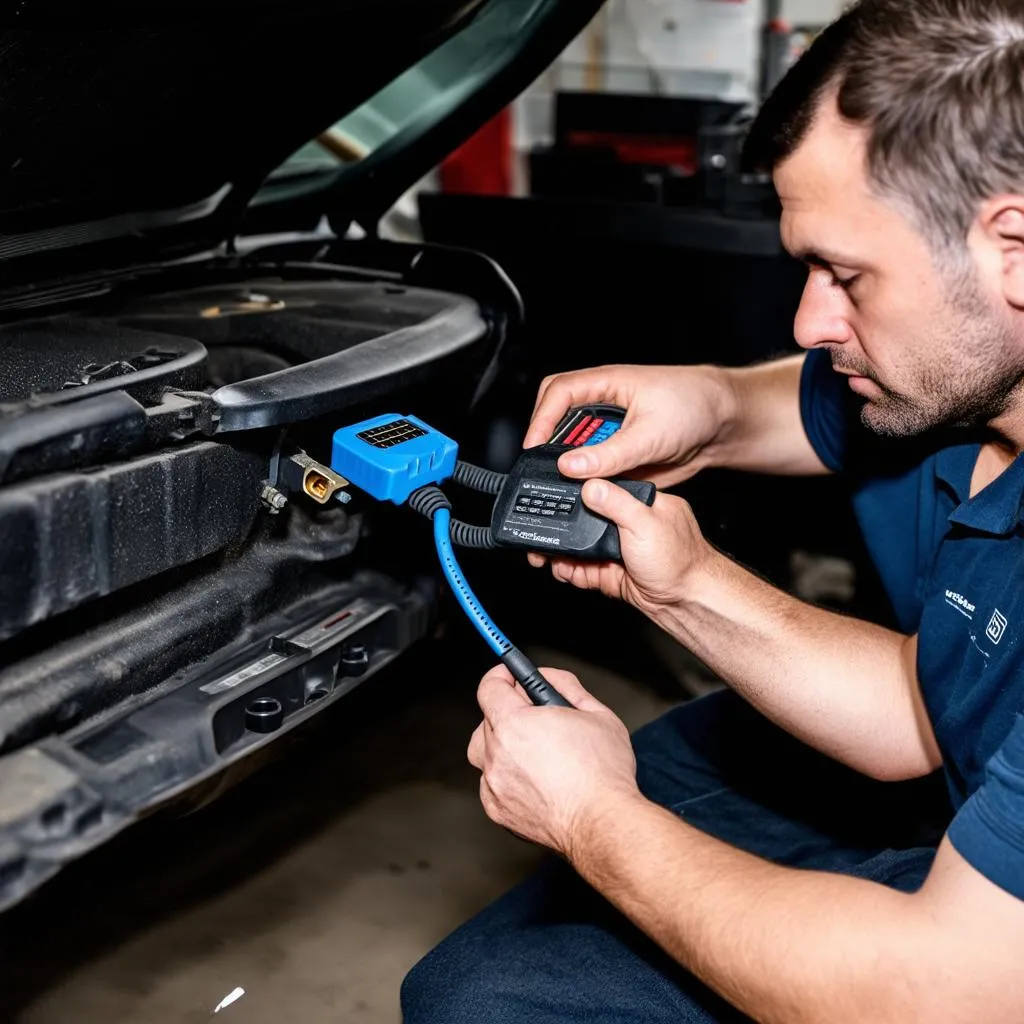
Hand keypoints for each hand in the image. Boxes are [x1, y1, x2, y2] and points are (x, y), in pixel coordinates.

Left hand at [467, 666, 640, 859]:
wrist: (603, 824)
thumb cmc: (604, 774)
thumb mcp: (596, 713)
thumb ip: (565, 686)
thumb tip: (547, 677)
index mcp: (515, 724)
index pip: (489, 688)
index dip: (501, 676)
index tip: (510, 675)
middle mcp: (497, 754)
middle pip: (486, 720)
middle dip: (508, 711)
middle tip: (533, 715)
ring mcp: (494, 785)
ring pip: (485, 753)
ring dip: (503, 744)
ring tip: (534, 749)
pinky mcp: (497, 810)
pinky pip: (492, 783)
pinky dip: (507, 776)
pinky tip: (535, 778)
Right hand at [523, 364, 734, 487]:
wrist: (724, 425)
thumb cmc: (694, 405)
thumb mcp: (650, 433)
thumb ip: (610, 453)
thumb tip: (570, 465)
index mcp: (605, 384)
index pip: (558, 393)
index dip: (541, 419)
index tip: (534, 446)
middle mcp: (602, 407)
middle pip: (559, 423)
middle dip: (549, 446)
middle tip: (546, 471)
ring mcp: (609, 433)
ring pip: (575, 450)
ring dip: (571, 467)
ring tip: (571, 485)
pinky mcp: (618, 457)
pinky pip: (593, 470)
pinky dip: (589, 482)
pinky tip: (592, 492)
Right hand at [540, 481, 711, 615]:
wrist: (684, 601)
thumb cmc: (679, 560)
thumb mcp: (646, 523)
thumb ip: (616, 503)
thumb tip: (590, 484)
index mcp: (638, 503)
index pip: (601, 491)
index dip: (576, 496)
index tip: (554, 500)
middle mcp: (626, 523)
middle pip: (584, 521)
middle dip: (563, 529)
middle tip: (544, 534)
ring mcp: (617, 548)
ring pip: (580, 547)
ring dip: (563, 553)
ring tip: (548, 557)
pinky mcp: (610, 571)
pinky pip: (583, 568)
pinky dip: (570, 570)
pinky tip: (563, 570)